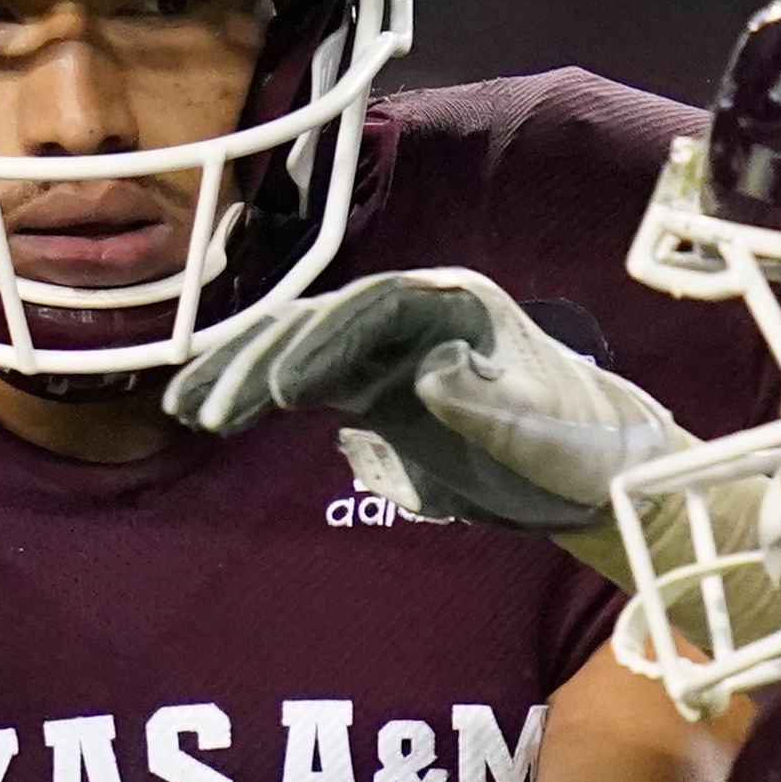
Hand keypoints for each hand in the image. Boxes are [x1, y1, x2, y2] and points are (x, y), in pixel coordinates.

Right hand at [165, 269, 685, 571]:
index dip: (324, 344)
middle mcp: (414, 315)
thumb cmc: (579, 449)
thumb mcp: (546, 435)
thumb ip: (492, 405)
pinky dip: (258, 394)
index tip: (289, 393)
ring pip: (300, 345)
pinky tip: (210, 415)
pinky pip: (303, 379)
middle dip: (261, 362)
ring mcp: (389, 348)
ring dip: (243, 375)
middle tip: (208, 412)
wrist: (593, 474)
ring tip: (187, 411)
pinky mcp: (374, 386)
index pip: (372, 310)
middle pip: (320, 321)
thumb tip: (430, 371)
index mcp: (457, 307)